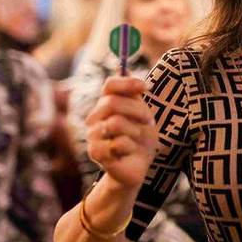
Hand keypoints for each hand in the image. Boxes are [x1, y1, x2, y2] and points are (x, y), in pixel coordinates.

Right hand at [85, 76, 156, 191]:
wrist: (139, 166)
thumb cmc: (141, 138)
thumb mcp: (143, 115)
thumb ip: (135, 97)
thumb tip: (131, 75)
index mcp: (106, 104)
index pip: (110, 85)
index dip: (128, 83)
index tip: (145, 88)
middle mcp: (95, 117)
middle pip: (112, 103)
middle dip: (137, 111)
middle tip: (148, 121)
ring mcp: (93, 135)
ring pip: (115, 123)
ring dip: (134, 131)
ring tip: (136, 139)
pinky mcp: (96, 152)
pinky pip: (118, 143)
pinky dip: (130, 147)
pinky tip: (129, 152)